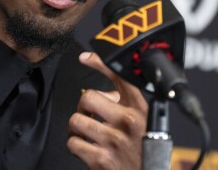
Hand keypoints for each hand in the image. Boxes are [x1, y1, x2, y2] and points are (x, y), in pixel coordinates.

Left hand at [67, 52, 147, 169]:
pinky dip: (76, 145)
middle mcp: (127, 121)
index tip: (86, 57)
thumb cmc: (145, 148)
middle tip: (88, 114)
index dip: (100, 63)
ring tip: (86, 132)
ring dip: (77, 127)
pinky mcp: (101, 159)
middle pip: (88, 97)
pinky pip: (73, 143)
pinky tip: (86, 148)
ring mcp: (113, 140)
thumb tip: (103, 95)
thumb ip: (126, 104)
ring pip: (76, 120)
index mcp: (139, 108)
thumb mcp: (144, 120)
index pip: (119, 77)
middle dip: (83, 106)